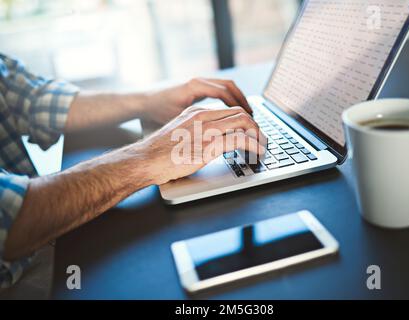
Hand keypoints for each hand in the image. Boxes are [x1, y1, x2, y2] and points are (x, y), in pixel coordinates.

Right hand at [141, 104, 265, 184]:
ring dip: (258, 135)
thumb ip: (196, 132)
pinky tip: (257, 153)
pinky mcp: (209, 145)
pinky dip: (254, 145)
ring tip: (262, 146)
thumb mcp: (179, 133)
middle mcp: (203, 117)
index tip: (250, 131)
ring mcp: (206, 130)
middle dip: (255, 126)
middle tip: (260, 139)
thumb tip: (209, 141)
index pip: (229, 110)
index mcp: (196, 112)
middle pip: (240, 113)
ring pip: (244, 122)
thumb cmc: (158, 152)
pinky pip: (240, 139)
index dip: (245, 120)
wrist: (145, 160)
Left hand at [143, 78, 251, 123]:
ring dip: (236, 100)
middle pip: (229, 87)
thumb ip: (200, 125)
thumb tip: (219, 134)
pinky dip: (227, 101)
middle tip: (253, 117)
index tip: (249, 118)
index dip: (239, 106)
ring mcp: (196, 84)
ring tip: (246, 115)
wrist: (141, 103)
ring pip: (224, 88)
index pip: (226, 93)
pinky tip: (229, 114)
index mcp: (195, 86)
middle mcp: (197, 82)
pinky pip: (216, 92)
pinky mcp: (194, 90)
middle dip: (243, 102)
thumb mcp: (177, 120)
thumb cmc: (156, 112)